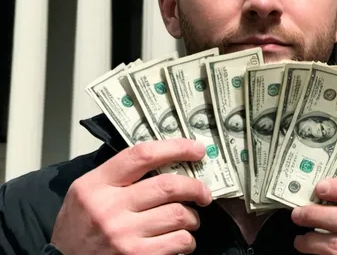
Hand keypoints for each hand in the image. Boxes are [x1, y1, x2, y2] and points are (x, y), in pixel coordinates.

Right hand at [51, 139, 210, 254]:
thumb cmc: (79, 226)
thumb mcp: (87, 190)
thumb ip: (119, 172)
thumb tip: (164, 156)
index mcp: (98, 184)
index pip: (143, 155)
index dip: (176, 148)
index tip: (196, 149)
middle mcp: (111, 208)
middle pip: (168, 186)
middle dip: (196, 186)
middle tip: (204, 191)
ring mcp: (124, 236)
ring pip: (178, 215)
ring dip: (192, 217)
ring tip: (190, 218)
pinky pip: (177, 242)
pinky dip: (187, 239)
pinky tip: (182, 238)